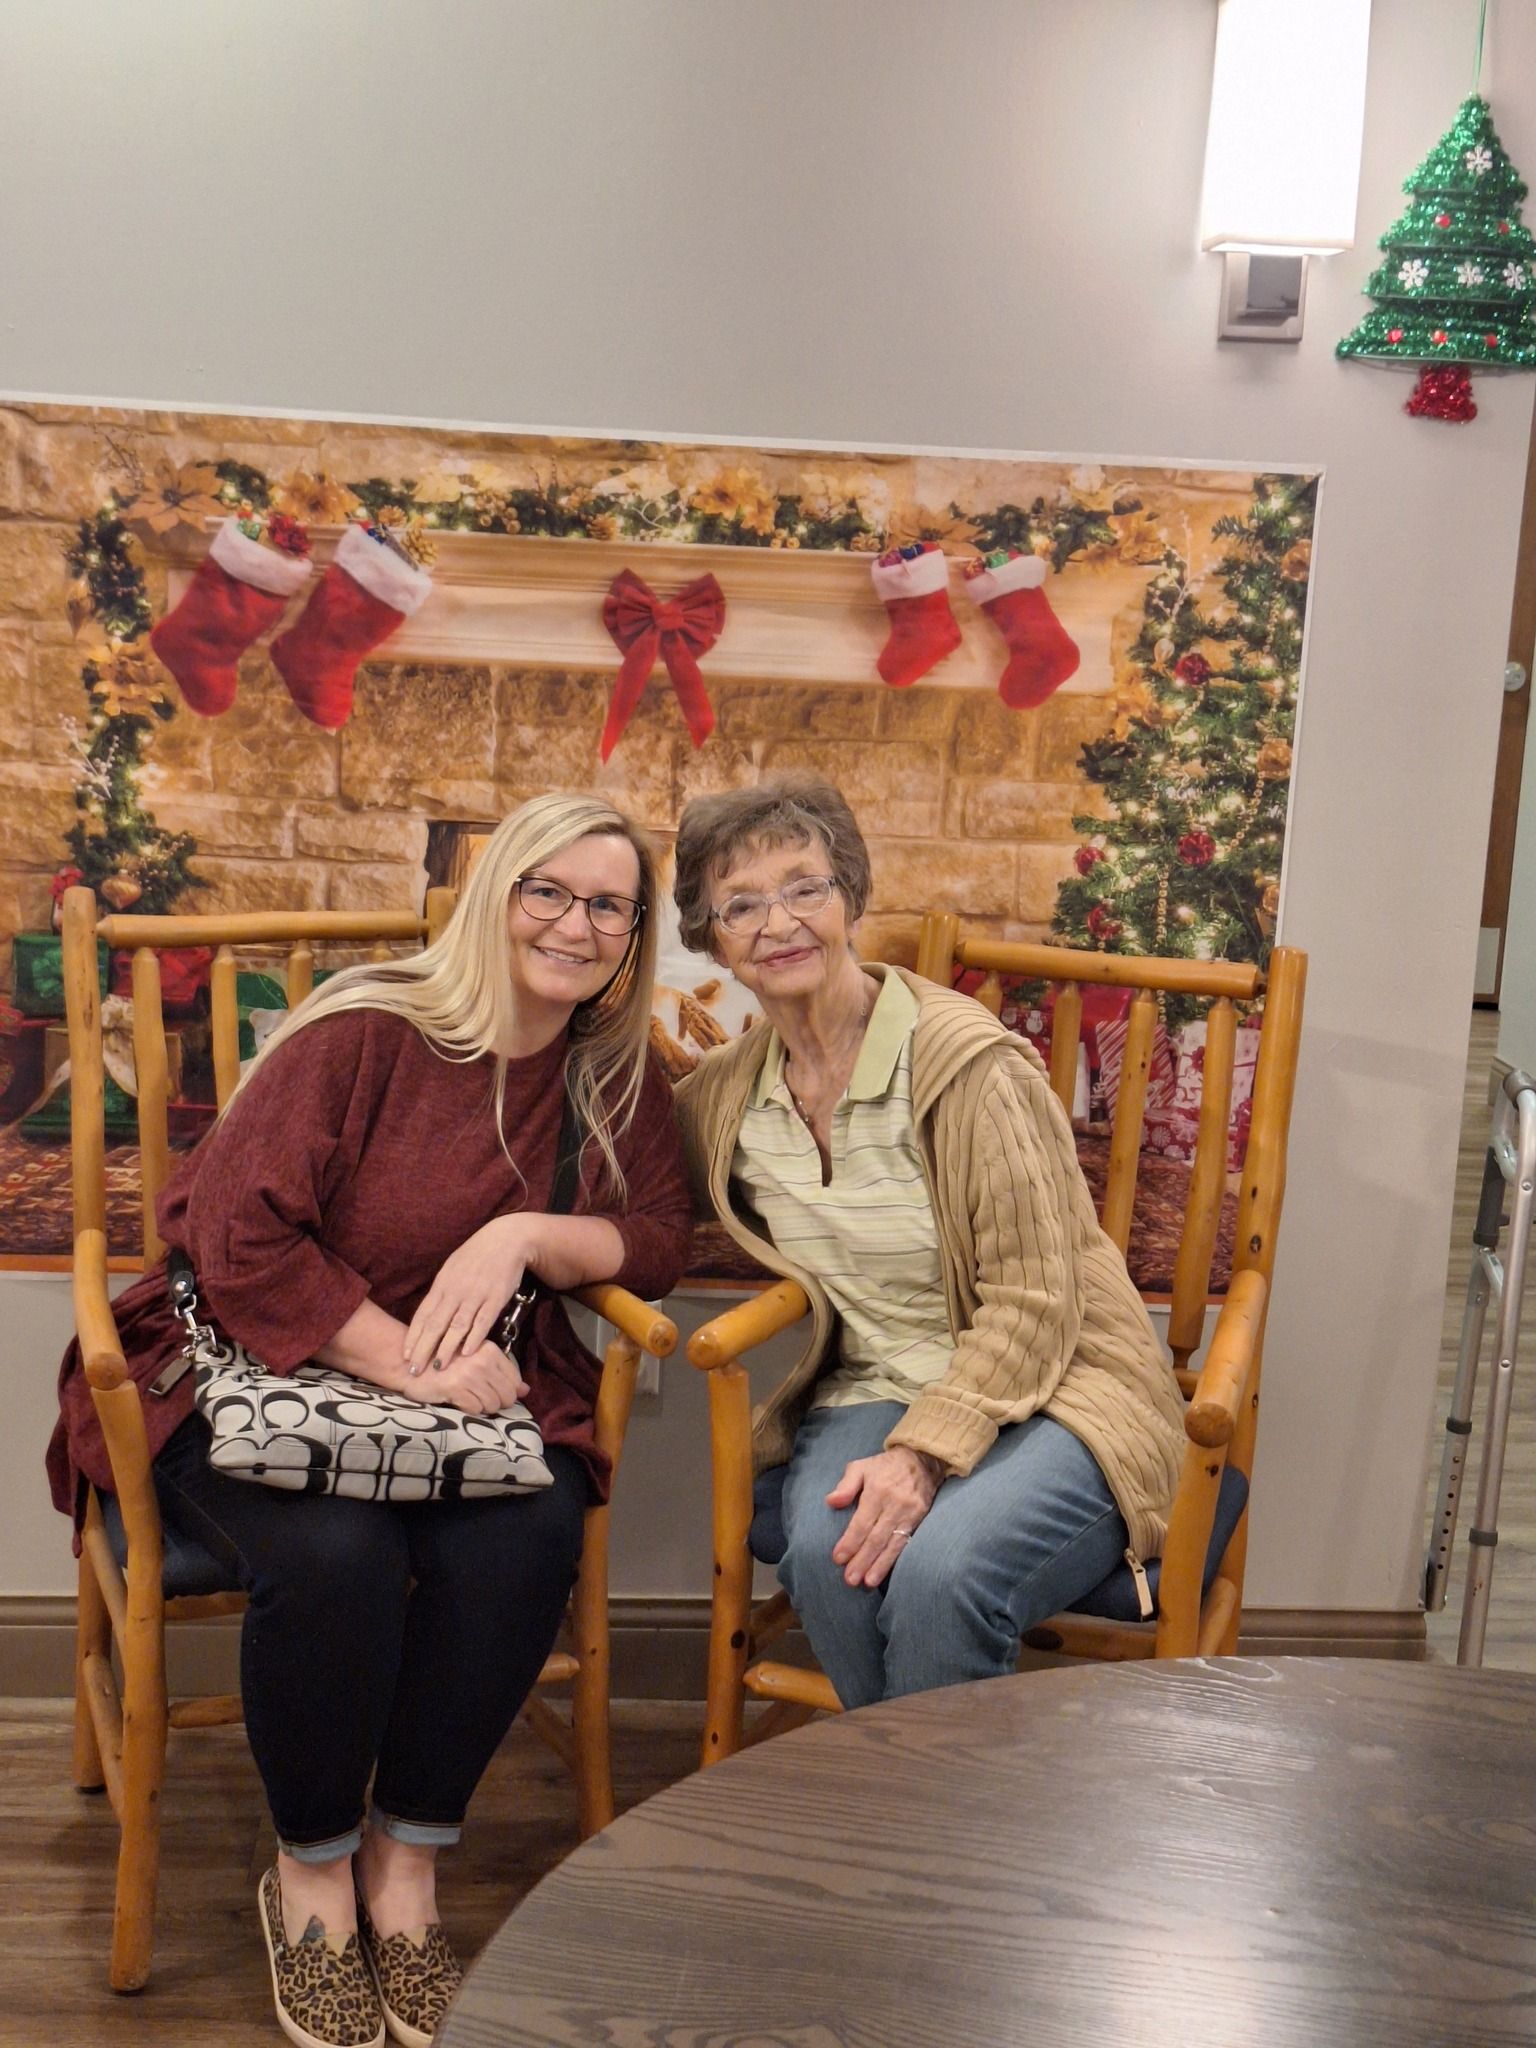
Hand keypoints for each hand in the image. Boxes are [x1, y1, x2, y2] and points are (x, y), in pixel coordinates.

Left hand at [403, 1216, 536, 1373]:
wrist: (506, 1239)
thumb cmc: (476, 1256)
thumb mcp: (452, 1269)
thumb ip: (441, 1292)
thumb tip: (428, 1316)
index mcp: (442, 1284)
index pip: (423, 1314)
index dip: (413, 1336)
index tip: (405, 1356)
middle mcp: (456, 1291)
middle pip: (436, 1324)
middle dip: (424, 1348)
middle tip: (414, 1369)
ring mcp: (476, 1294)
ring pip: (457, 1325)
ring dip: (446, 1348)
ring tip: (438, 1366)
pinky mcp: (496, 1297)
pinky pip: (484, 1320)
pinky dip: (475, 1337)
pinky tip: (467, 1352)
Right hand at [406, 1337, 528, 1415]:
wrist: (411, 1364)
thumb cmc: (445, 1362)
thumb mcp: (476, 1360)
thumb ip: (502, 1373)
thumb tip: (526, 1390)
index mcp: (490, 1350)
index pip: (514, 1379)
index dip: (509, 1391)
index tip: (495, 1391)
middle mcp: (482, 1361)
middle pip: (508, 1394)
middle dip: (498, 1402)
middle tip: (482, 1398)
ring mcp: (469, 1375)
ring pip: (493, 1404)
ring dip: (484, 1407)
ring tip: (470, 1398)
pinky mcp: (456, 1389)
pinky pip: (476, 1409)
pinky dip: (471, 1409)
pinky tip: (460, 1400)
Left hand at [827, 1447, 943, 1588]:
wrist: (922, 1460)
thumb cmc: (885, 1466)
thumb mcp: (861, 1467)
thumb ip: (846, 1485)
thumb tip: (831, 1502)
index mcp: (877, 1491)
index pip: (862, 1522)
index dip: (850, 1542)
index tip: (838, 1558)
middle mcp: (894, 1504)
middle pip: (876, 1537)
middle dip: (862, 1560)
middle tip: (850, 1579)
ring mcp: (909, 1514)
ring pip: (892, 1544)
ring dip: (879, 1565)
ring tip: (866, 1582)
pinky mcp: (919, 1520)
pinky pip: (905, 1543)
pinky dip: (894, 1559)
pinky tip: (884, 1572)